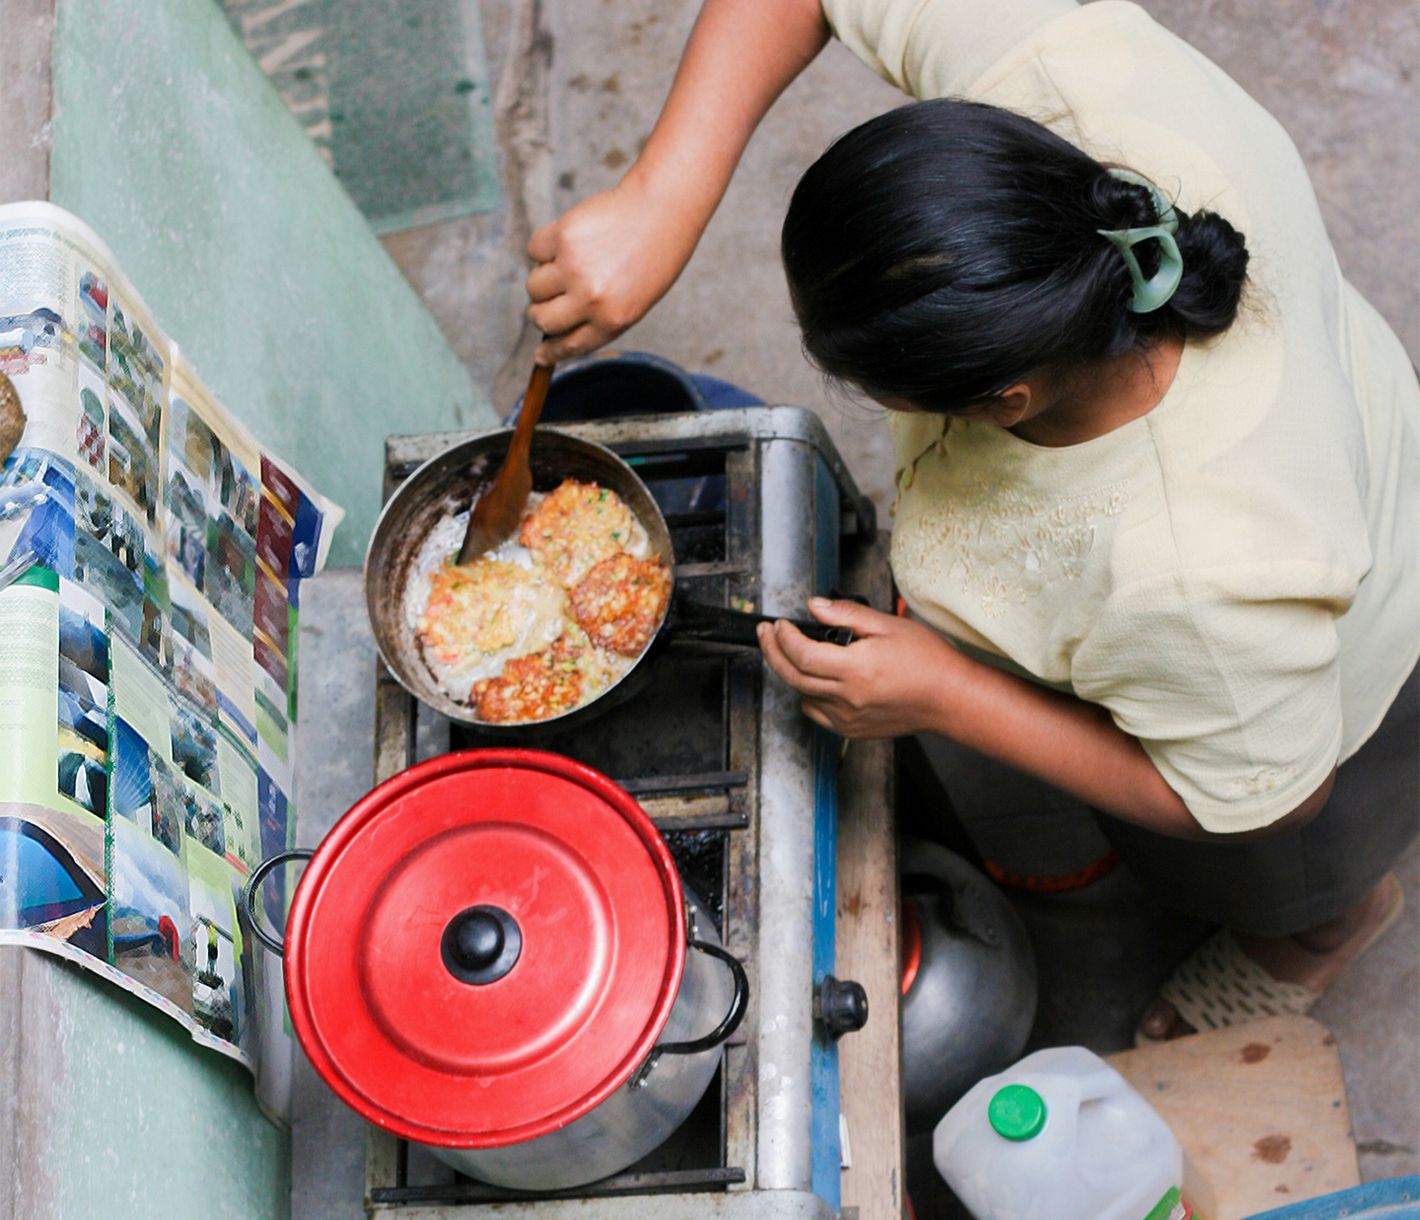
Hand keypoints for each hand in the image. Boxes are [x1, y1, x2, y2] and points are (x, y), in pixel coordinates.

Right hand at [525, 177, 700, 364]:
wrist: (661, 211)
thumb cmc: (650, 257)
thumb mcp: (634, 301)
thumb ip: (600, 318)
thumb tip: (556, 334)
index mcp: (612, 319)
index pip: (570, 345)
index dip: (551, 352)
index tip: (540, 356)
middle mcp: (591, 298)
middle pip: (542, 319)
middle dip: (540, 313)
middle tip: (549, 299)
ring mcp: (575, 267)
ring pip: (534, 286)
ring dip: (543, 278)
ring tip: (569, 262)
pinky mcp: (563, 236)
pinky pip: (534, 250)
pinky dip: (544, 247)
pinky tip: (568, 240)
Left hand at [756, 598, 962, 737]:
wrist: (949, 698)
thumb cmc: (927, 661)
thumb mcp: (887, 625)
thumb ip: (846, 615)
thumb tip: (815, 606)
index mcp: (856, 669)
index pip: (801, 654)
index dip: (783, 637)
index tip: (780, 624)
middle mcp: (848, 697)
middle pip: (792, 676)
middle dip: (772, 652)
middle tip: (767, 634)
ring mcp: (848, 717)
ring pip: (802, 694)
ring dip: (791, 672)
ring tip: (791, 651)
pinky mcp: (852, 729)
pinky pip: (816, 713)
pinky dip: (808, 695)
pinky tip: (815, 679)